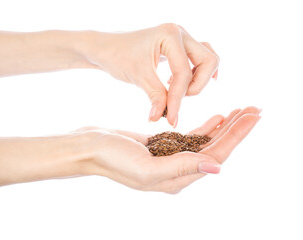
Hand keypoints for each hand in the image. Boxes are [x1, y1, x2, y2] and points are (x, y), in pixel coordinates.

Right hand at [74, 106, 259, 193]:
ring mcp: (170, 158)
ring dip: (224, 126)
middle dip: (236, 129)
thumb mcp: (147, 167)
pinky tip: (217, 117)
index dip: (236, 137)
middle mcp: (177, 171)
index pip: (215, 156)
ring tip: (242, 111)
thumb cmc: (112, 159)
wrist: (90, 147)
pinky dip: (205, 127)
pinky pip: (190, 137)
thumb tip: (216, 168)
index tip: (253, 117)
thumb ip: (181, 167)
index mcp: (176, 179)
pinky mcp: (162, 146)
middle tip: (255, 110)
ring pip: (205, 142)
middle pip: (215, 148)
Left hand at [87, 23, 219, 126]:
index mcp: (170, 35)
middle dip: (196, 85)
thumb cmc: (118, 56)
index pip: (183, 73)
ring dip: (198, 79)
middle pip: (209, 61)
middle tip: (177, 98)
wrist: (106, 49)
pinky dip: (194, 74)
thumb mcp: (138, 77)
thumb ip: (156, 97)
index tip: (171, 120)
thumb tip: (165, 119)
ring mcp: (181, 38)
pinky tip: (176, 84)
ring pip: (208, 60)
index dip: (178, 99)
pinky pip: (198, 60)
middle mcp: (180, 33)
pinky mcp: (179, 46)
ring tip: (177, 90)